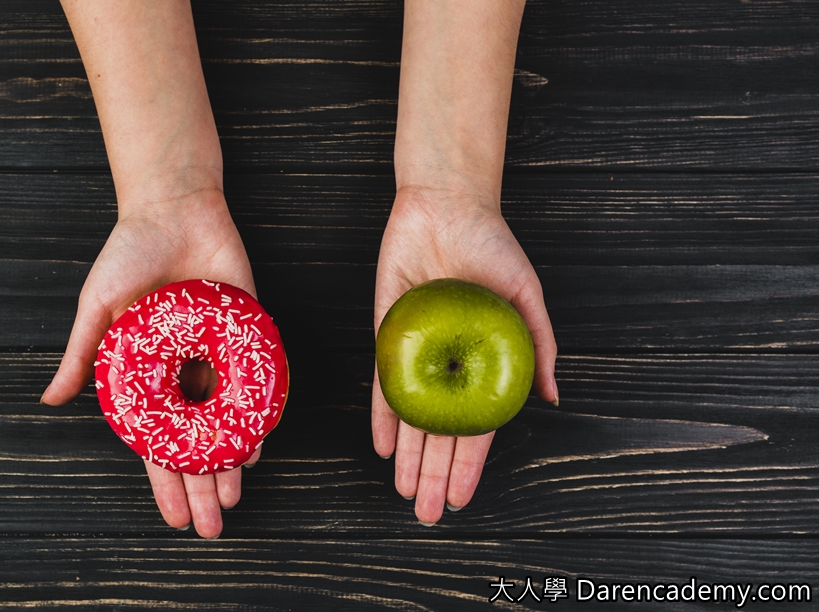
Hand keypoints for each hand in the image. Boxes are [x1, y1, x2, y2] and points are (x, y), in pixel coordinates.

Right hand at [41, 188, 259, 538]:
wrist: (174, 208)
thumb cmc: (129, 253)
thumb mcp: (98, 305)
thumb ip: (81, 354)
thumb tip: (50, 400)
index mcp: (147, 374)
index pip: (157, 441)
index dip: (165, 481)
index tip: (174, 517)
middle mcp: (184, 373)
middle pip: (196, 442)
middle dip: (203, 484)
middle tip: (214, 525)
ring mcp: (216, 357)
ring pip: (227, 423)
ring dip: (231, 461)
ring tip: (235, 496)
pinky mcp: (247, 335)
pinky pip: (255, 384)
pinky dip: (258, 415)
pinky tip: (259, 445)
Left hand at [372, 186, 557, 524]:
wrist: (445, 206)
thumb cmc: (492, 246)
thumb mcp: (526, 296)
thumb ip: (537, 345)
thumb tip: (552, 396)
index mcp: (484, 360)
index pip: (477, 425)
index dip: (469, 463)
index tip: (462, 497)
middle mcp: (449, 364)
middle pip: (441, 430)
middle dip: (435, 472)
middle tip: (426, 512)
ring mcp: (418, 352)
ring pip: (411, 416)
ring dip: (408, 455)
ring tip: (405, 491)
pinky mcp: (388, 334)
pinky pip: (382, 383)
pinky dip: (382, 415)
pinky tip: (382, 446)